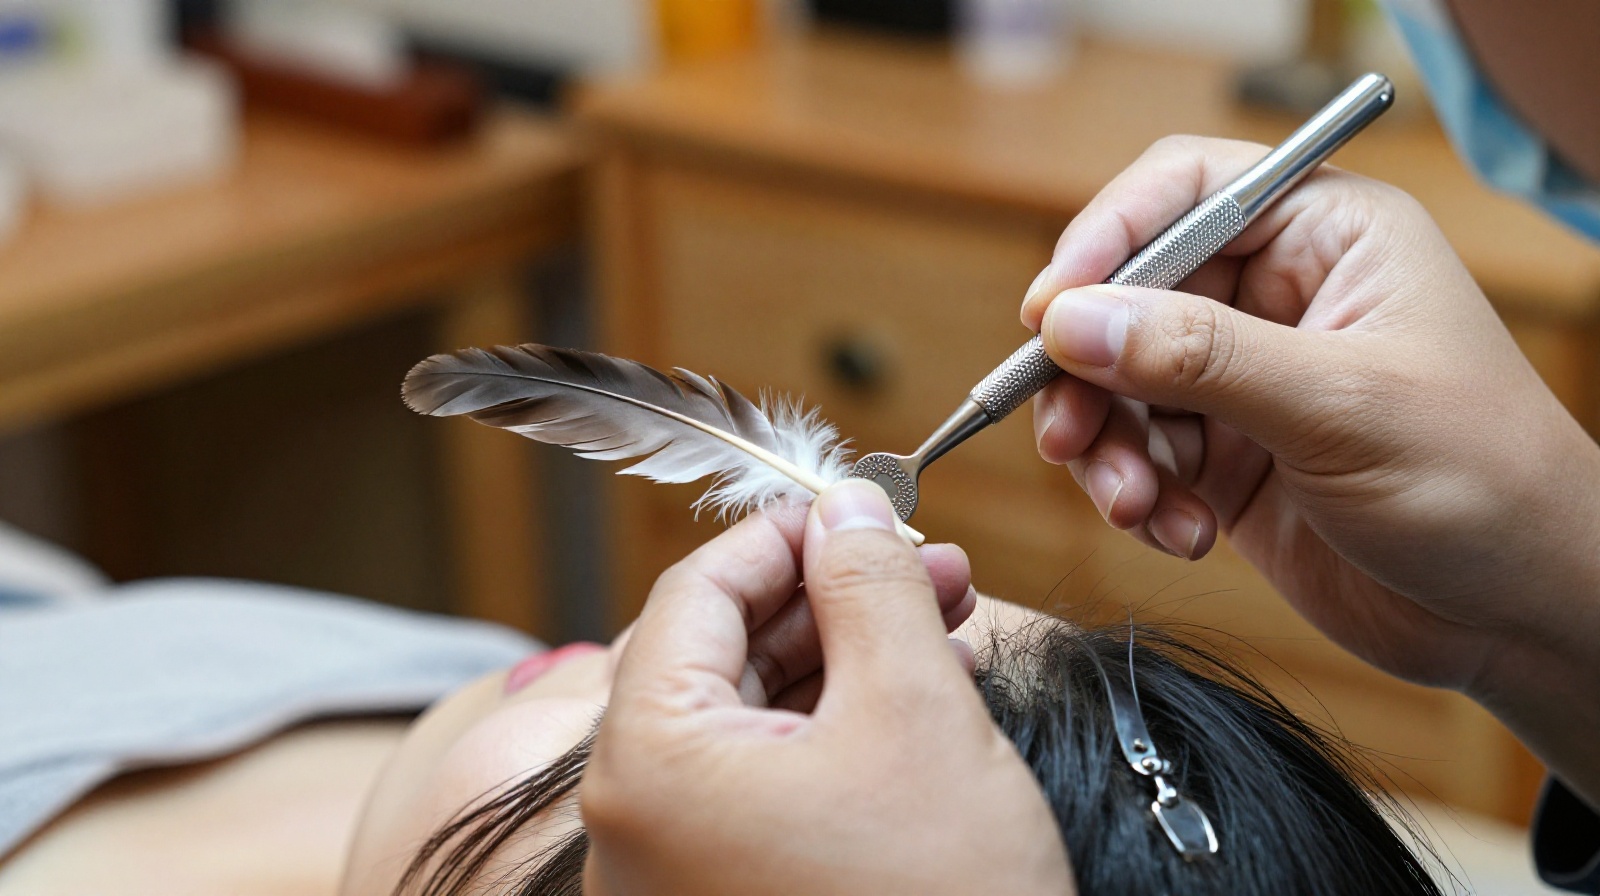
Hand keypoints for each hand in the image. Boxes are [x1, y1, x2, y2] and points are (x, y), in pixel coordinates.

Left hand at [581, 481, 1072, 895]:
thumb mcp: (914, 714)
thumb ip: (870, 587)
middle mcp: (635, 819)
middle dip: (832, 594)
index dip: (784, 533)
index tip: (861, 506)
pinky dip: (838, 729)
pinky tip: (923, 690)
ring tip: (949, 616)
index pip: (694, 594)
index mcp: (648, 762)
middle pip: (723, 652)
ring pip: (754, 717)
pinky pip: (767, 783)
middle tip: (927, 561)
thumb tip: (848, 501)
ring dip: (847, 656)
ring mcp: (675, 870)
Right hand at [1022, 137, 1599, 797]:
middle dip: (1090, 372)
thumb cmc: (1482, 483)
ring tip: (1136, 505)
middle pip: (1129, 296)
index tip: (1051, 312)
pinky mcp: (1225, 455)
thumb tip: (1070, 320)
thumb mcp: (1340, 407)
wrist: (1519, 614)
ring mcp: (1245, 379)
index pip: (1184, 193)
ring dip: (1109, 448)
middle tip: (1069, 435)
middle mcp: (1277, 296)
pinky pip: (1137, 455)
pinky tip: (1185, 535)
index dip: (1107, 240)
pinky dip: (1138, 497)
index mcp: (1327, 236)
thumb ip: (1199, 357)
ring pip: (1117, 383)